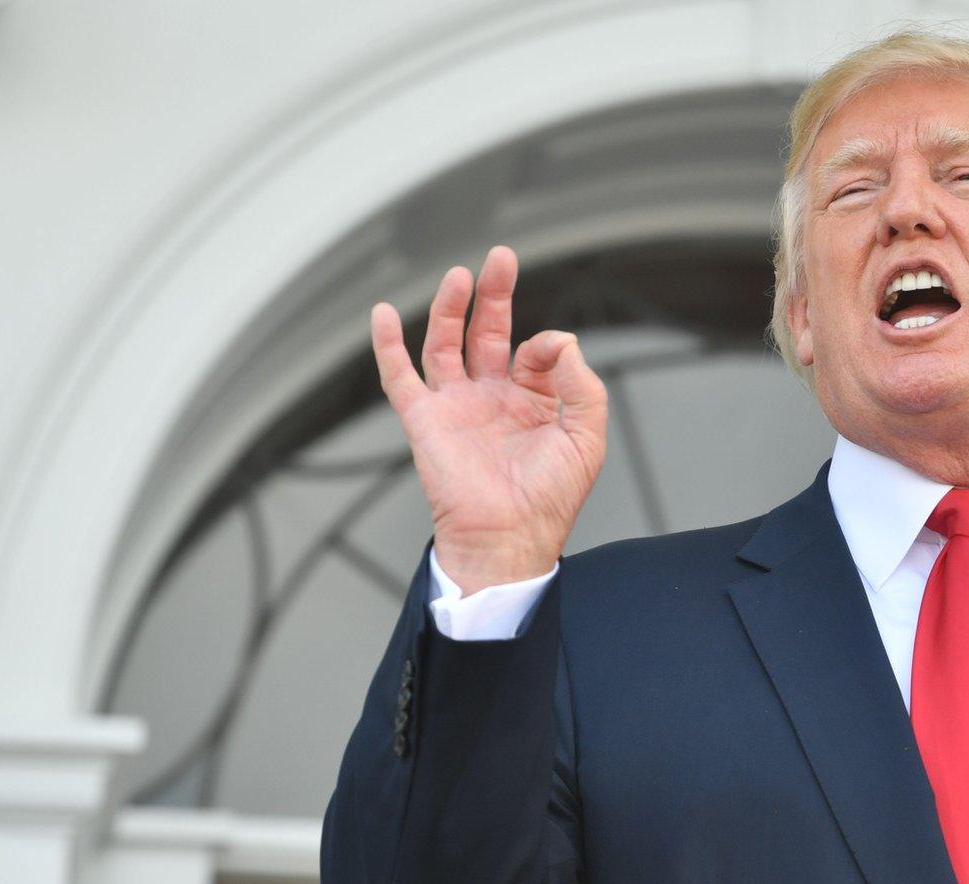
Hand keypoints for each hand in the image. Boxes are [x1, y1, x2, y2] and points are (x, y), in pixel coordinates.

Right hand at [371, 245, 607, 592]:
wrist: (509, 540)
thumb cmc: (550, 500)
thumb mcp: (586, 437)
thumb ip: (582, 385)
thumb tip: (561, 339)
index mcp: (530, 400)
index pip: (535, 351)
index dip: (547, 344)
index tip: (553, 351)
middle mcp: (490, 397)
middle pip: (487, 331)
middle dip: (493, 294)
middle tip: (500, 258)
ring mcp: (455, 406)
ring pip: (446, 344)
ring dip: (450, 309)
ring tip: (459, 276)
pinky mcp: (425, 422)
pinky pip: (399, 377)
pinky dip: (388, 346)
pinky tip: (382, 313)